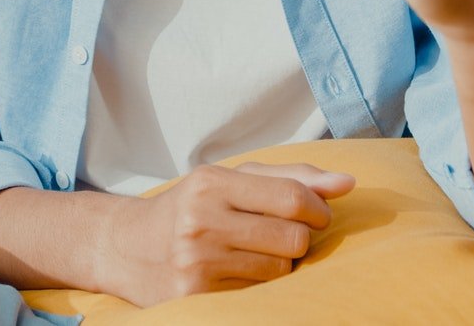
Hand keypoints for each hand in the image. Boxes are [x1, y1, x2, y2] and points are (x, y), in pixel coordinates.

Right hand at [97, 162, 354, 306]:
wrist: (124, 247)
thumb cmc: (190, 207)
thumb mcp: (230, 180)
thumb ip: (291, 177)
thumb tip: (348, 183)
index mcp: (210, 183)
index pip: (293, 197)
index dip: (318, 210)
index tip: (316, 214)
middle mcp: (200, 219)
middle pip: (294, 238)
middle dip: (299, 239)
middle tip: (281, 237)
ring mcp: (196, 261)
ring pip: (281, 271)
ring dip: (280, 265)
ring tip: (254, 254)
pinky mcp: (194, 296)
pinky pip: (259, 295)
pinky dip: (259, 287)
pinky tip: (237, 274)